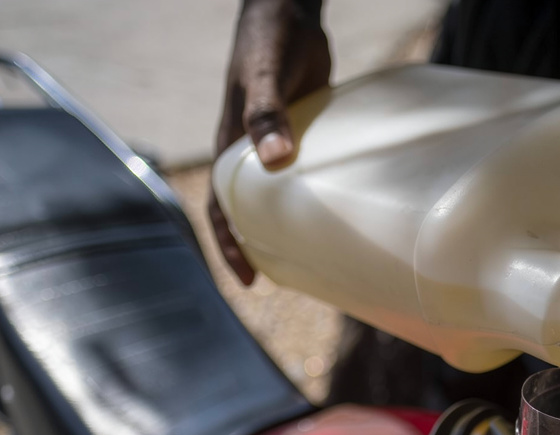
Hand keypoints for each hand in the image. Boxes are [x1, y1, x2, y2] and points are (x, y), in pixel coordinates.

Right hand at [209, 0, 330, 284]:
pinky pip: (302, 175)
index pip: (222, 208)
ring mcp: (276, 144)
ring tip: (310, 259)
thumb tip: (275, 160)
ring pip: (275, 197)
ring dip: (285, 227)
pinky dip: (311, 197)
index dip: (231, 246)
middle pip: (247, 211)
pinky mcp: (302, 134)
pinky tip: (337, 213)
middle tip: (284, 281)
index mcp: (230, 145)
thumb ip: (266, 113)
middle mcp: (250, 151)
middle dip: (257, 248)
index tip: (249, 280)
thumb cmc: (269, 38)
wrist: (288, 9)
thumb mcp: (264, 74)